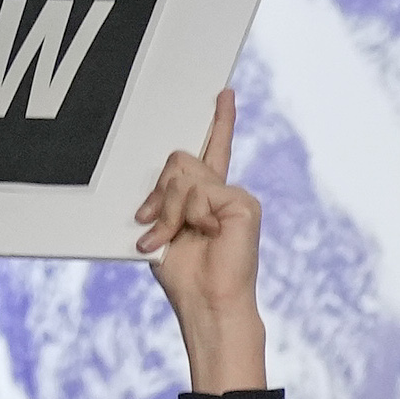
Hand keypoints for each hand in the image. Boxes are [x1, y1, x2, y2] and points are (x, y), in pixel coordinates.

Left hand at [133, 93, 268, 393]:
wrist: (207, 304)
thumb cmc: (186, 275)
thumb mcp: (164, 227)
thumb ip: (168, 194)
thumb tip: (172, 171)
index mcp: (207, 198)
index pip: (213, 150)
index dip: (219, 122)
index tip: (223, 94)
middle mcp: (225, 193)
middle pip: (179, 160)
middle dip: (160, 195)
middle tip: (156, 228)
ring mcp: (236, 198)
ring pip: (183, 176)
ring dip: (169, 211)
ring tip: (173, 238)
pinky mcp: (243, 204)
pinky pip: (198, 192)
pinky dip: (189, 216)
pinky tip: (205, 236)